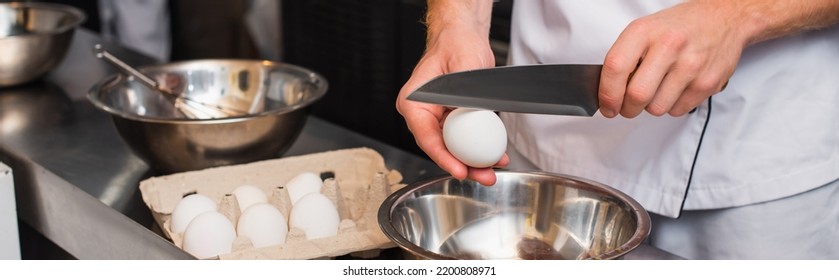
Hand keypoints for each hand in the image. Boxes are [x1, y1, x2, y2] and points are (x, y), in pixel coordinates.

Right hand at [397, 25, 508, 185]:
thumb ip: (466, 94)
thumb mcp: (463, 66)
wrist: (464, 35)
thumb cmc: (456, 43)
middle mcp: (422, 113)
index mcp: (414, 102)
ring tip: (493, 170)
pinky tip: (494, 156)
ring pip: (453, 148)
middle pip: (440, 148)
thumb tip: (475, 119)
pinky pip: (464, 139)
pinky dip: (478, 148)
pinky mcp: (452, 119)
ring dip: (473, 161)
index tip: (460, 170)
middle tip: (484, 176)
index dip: (444, 157)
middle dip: (462, 166)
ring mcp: (437, 118)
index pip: (426, 137)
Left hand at [598, 1, 745, 117]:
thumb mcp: (645, 30)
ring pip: (657, 108)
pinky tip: (676, 88)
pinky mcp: (708, 82)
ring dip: (651, 106)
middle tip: (628, 107)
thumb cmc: (679, 27)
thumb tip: (608, 93)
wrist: (723, 18)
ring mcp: (691, 65)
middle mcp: (668, 46)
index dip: (607, 94)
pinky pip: (677, 110)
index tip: (607, 106)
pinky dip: (672, 105)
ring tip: (658, 89)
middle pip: (637, 95)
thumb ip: (625, 58)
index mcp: (645, 31)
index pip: (615, 68)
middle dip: (627, 109)